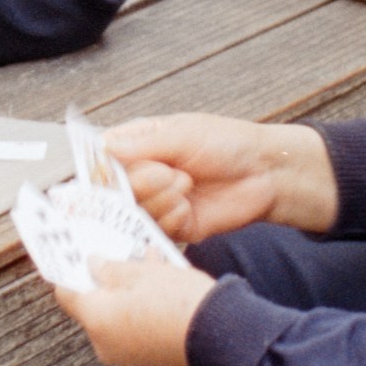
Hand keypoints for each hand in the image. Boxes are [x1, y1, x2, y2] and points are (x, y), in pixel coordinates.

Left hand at [48, 254, 214, 365]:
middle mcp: (104, 342)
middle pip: (93, 305)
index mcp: (96, 318)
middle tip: (119, 255)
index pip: (65, 294)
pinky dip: (139, 309)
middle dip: (106, 279)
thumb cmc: (180, 302)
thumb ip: (111, 268)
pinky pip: (132, 328)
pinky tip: (160, 287)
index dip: (70, 271)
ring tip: (149, 265)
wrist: (221, 336)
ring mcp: (125, 354)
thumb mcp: (143, 272)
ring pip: (116, 315)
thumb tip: (93, 265)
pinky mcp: (145, 359)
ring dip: (127, 291)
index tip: (78, 256)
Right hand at [102, 114, 334, 243]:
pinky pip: (156, 231)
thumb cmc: (225, 142)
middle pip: (114, 192)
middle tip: (173, 174)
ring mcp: (156, 203)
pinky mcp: (172, 227)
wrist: (265, 173)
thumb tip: (101, 147)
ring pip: (133, 214)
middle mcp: (141, 175)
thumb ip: (140, 145)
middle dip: (143, 184)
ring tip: (188, 186)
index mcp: (137, 146)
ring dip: (161, 201)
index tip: (111, 175)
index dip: (101, 172)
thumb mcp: (181, 134)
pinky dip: (172, 219)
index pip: (100, 160)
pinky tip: (190, 208)